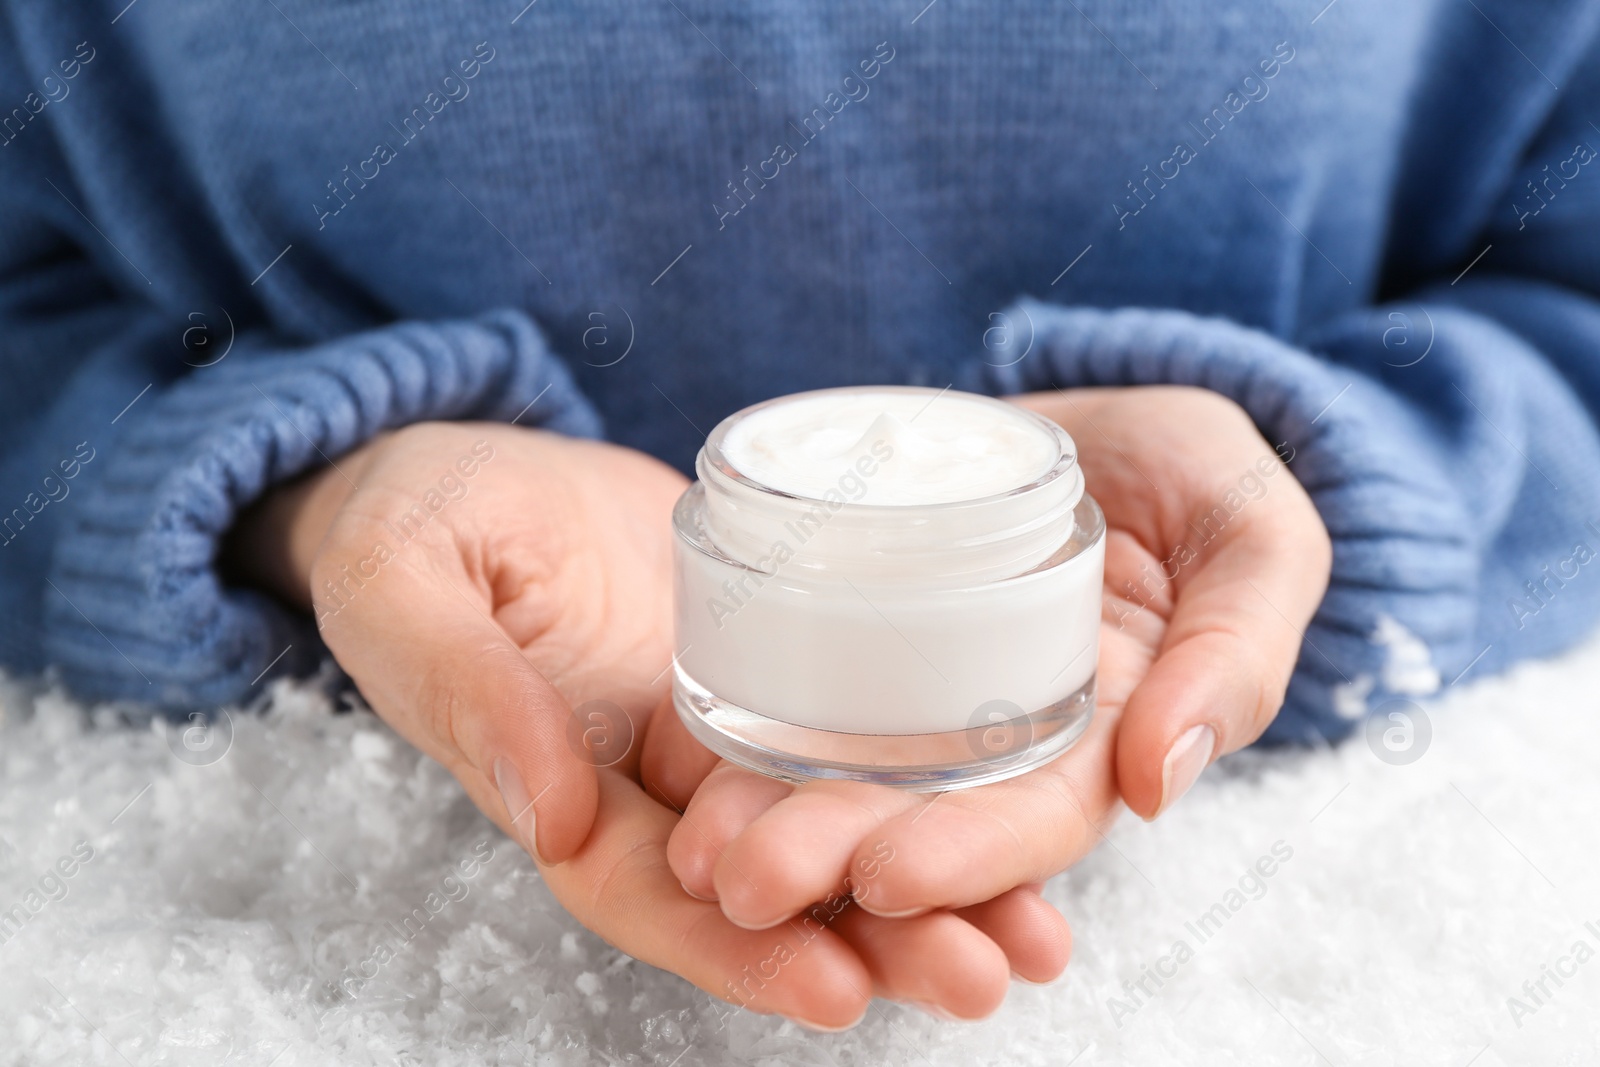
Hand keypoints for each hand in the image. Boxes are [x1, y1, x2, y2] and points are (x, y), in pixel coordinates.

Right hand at [225, 421, 1068, 1026]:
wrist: (474, 471)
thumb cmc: (415, 524)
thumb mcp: (404, 583)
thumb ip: (465, 687)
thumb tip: (551, 810)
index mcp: (562, 784)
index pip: (648, 895)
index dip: (735, 949)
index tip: (834, 985)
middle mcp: (654, 784)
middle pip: (766, 890)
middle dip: (872, 940)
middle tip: (985, 974)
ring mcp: (721, 732)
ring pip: (831, 830)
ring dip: (932, 890)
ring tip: (1039, 934)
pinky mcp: (774, 670)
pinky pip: (857, 738)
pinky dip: (933, 784)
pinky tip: (1024, 805)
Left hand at [661, 386, 1329, 934]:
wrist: (1108, 414)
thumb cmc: (1197, 472)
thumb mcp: (1255, 535)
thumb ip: (1238, 647)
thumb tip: (1161, 778)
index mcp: (1104, 735)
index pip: (1037, 819)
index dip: (971, 858)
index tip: (888, 878)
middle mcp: (1004, 734)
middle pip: (921, 814)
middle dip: (836, 855)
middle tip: (743, 876)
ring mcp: (925, 687)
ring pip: (847, 773)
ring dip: (773, 820)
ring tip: (695, 845)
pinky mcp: (863, 635)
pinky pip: (804, 691)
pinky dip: (749, 733)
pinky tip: (691, 763)